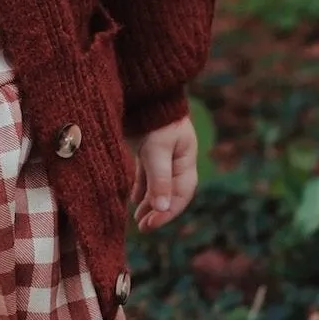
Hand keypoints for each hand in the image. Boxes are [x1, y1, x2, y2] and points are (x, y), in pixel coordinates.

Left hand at [133, 115, 198, 232]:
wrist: (144, 92)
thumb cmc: (154, 119)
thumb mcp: (157, 152)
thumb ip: (159, 180)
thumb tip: (162, 210)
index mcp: (186, 159)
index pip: (181, 194)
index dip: (168, 213)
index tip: (151, 225)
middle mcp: (177, 158)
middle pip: (171, 192)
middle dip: (158, 212)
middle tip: (143, 227)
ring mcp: (163, 154)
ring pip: (158, 185)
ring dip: (148, 202)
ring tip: (137, 219)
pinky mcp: (148, 149)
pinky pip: (147, 175)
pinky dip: (141, 188)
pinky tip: (132, 199)